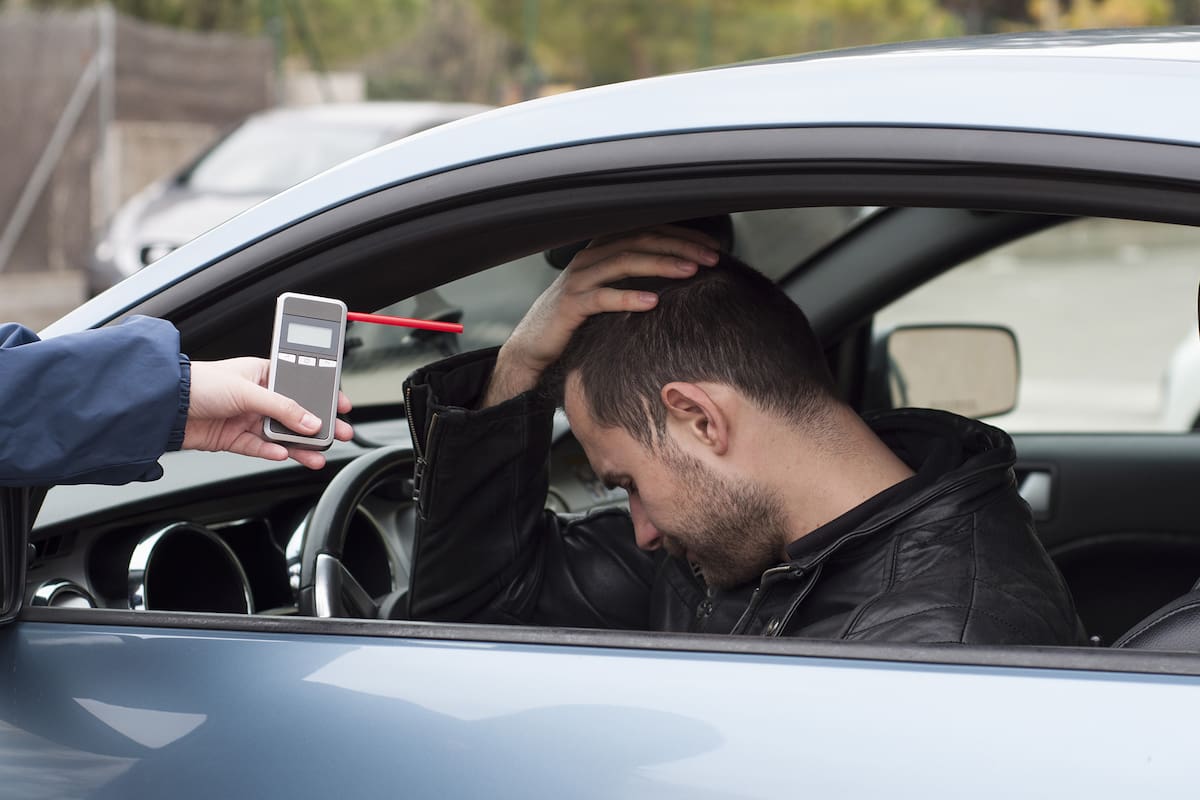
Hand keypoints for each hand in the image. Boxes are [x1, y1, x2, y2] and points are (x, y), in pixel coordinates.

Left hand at [183, 358, 353, 468]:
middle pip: (295, 413)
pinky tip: (283, 454)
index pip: (302, 384)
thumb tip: (310, 421)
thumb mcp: (248, 390)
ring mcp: (245, 418)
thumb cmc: (198, 383)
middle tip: (340, 434)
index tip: (342, 405)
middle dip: (318, 425)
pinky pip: (260, 448)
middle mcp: (256, 396)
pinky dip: (272, 452)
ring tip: (317, 455)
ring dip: (299, 445)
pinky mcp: (233, 438)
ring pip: (280, 434)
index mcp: (263, 374)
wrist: (163, 407)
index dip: (323, 395)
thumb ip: (282, 408)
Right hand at [483, 226, 719, 406]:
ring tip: (690, 271)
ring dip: (661, 264)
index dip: (682, 235)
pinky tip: (653, 302)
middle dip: (679, 246)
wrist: (534, 348)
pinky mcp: (569, 305)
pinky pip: (602, 297)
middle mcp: (589, 258)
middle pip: (640, 241)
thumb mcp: (609, 293)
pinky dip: (628, 297)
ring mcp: (578, 280)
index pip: (647, 231)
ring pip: (624, 262)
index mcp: (601, 250)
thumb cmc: (577, 322)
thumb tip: (680, 278)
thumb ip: (635, 280)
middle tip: (712, 257)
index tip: (713, 247)